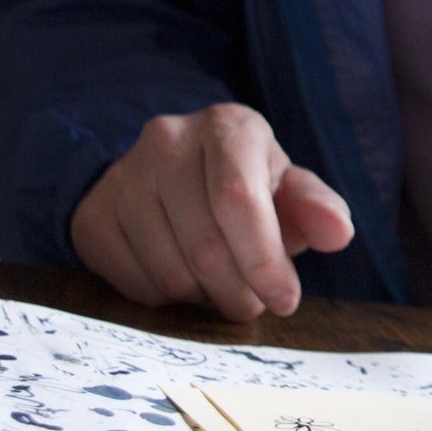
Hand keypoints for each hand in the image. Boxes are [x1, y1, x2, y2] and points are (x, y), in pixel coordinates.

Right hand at [70, 102, 355, 320]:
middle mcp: (166, 139)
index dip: (264, 260)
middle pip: (206, 245)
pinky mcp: (93, 215)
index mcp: (227, 127)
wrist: (166, 176)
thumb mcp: (285, 188)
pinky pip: (135, 284)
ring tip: (218, 286)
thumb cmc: (242, 185)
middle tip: (252, 303)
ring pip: (171, 272)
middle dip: (240, 291)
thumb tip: (339, 232)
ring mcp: (122, 176)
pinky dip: (166, 299)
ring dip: (204, 298)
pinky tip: (180, 278)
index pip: (238, 200)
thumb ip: (316, 209)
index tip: (285, 300)